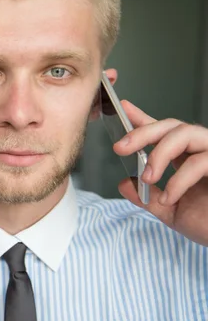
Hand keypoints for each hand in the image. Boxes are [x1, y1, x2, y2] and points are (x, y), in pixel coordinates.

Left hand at [114, 100, 207, 246]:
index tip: (123, 109)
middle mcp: (203, 150)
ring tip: (148, 178)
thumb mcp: (171, 211)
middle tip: (120, 148)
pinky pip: (200, 161)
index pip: (165, 132)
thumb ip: (147, 198)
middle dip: (143, 133)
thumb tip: (124, 184)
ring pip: (186, 133)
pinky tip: (169, 198)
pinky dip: (179, 180)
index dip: (144, 119)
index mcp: (187, 157)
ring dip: (159, 154)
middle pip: (172, 126)